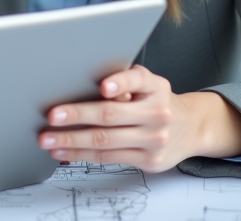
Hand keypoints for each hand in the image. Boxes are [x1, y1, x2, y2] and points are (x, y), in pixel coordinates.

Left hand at [38, 65, 240, 171]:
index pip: (137, 80)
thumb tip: (87, 87)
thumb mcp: (149, 84)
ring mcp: (154, 139)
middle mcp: (157, 113)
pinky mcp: (148, 160)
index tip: (103, 86)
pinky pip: (109, 158)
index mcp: (156, 87)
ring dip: (72, 140)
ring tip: (49, 139)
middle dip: (77, 115)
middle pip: (111, 115)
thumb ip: (125, 82)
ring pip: (105, 140)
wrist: (191, 127)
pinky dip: (83, 154)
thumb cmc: (157, 100)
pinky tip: (66, 151)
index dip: (120, 82)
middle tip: (52, 116)